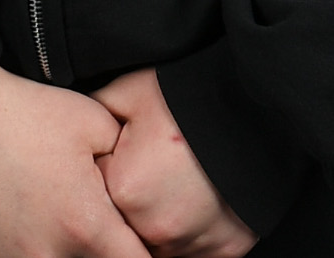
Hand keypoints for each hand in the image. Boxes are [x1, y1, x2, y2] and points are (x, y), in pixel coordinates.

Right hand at [0, 65, 145, 257]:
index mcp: (85, 226)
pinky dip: (24, 254)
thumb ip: (129, 161)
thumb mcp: (94, 121)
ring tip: (59, 226)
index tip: (144, 244)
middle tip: (101, 233)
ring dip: (63, 256)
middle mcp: (47, 257)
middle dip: (103, 253)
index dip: (148, 256)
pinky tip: (24, 233)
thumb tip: (144, 185)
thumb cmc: (20, 113)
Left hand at [94, 69, 254, 257]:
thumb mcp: (130, 92)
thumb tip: (73, 129)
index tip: (127, 154)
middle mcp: (154, 227)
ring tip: (183, 181)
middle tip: (157, 168)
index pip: (98, 195)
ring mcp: (192, 243)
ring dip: (164, 219)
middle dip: (136, 201)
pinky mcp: (225, 250)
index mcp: (124, 190)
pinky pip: (198, 250)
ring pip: (161, 242)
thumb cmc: (191, 96)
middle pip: (128, 225)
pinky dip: (197, 230)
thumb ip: (94, 117)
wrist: (260, 107)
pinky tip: (203, 199)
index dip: (112, 170)